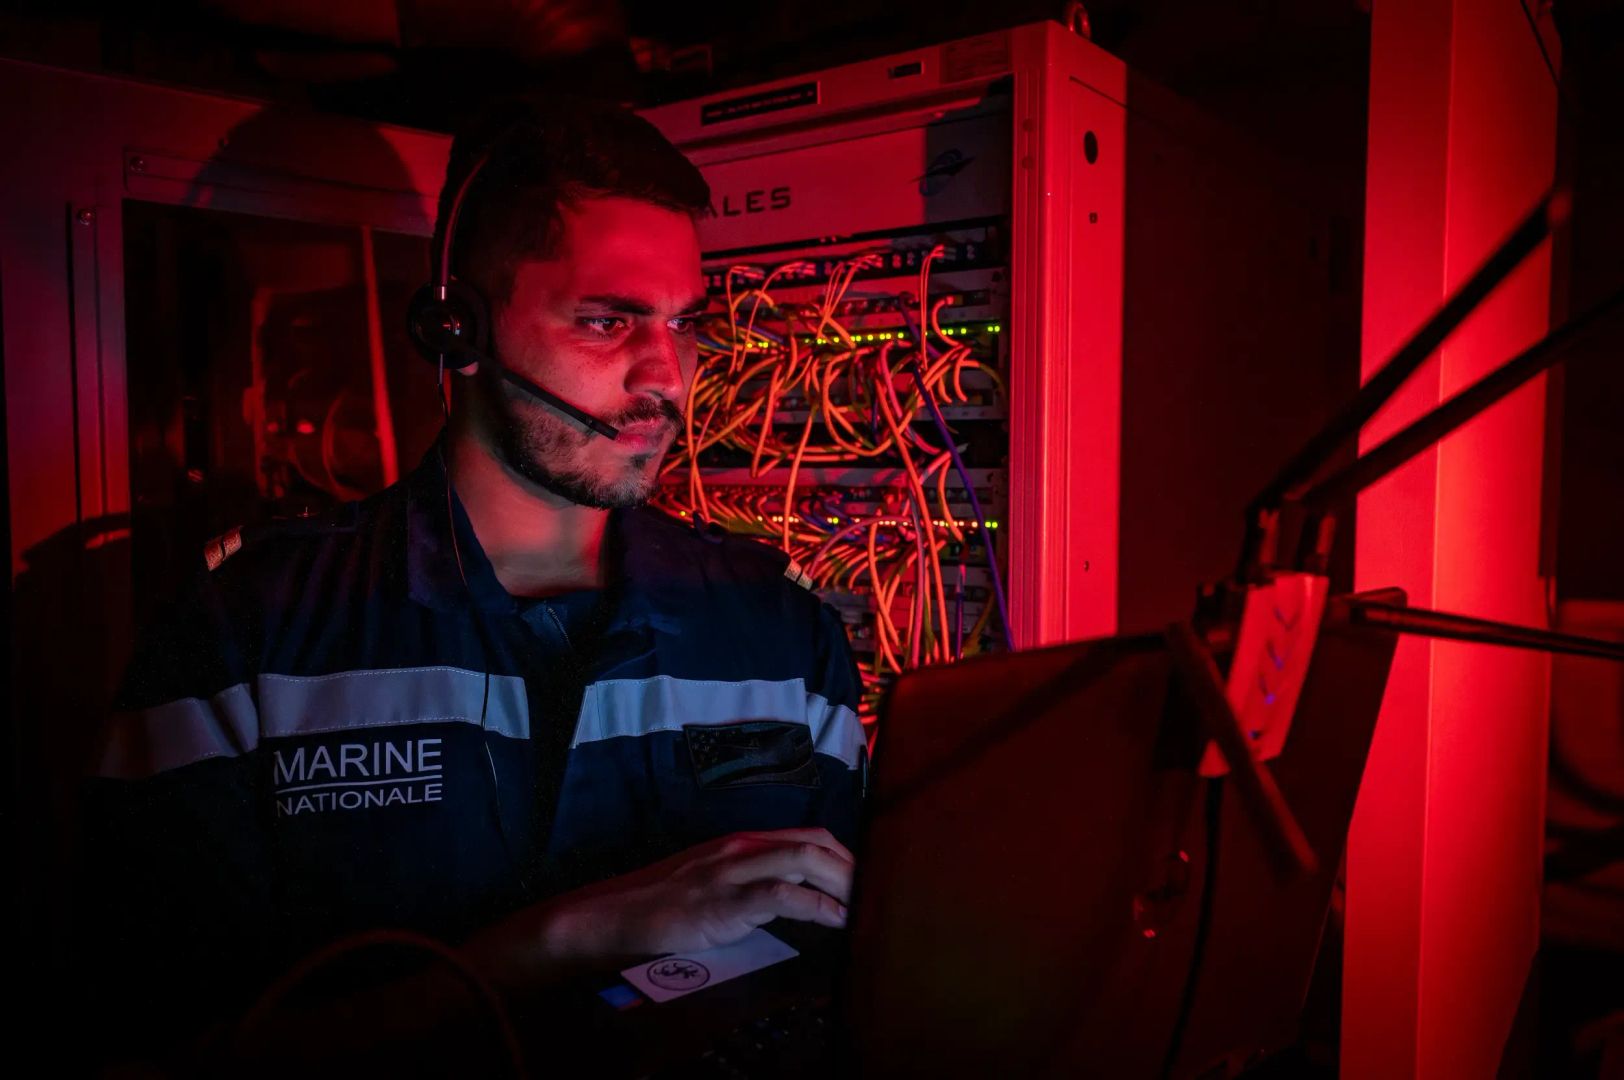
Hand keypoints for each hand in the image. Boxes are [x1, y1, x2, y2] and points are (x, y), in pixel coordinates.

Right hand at [466, 828, 853, 987]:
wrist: (613, 916)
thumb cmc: (663, 906)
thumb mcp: (714, 885)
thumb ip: (751, 885)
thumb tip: (794, 899)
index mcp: (742, 843)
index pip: (808, 836)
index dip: (845, 854)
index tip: (870, 876)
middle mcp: (741, 848)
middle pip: (815, 842)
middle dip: (854, 864)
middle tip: (881, 891)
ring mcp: (731, 872)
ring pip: (803, 860)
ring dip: (843, 881)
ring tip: (867, 904)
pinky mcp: (723, 902)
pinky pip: (779, 896)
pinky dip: (816, 905)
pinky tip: (836, 920)